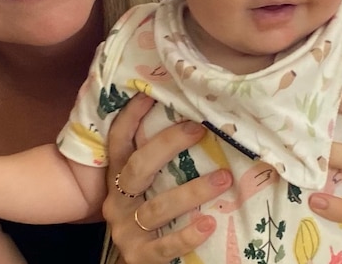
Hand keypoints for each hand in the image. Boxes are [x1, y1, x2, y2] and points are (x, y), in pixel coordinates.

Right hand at [101, 94, 233, 263]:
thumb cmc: (149, 218)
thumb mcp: (146, 189)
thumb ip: (159, 164)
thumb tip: (196, 121)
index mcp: (118, 179)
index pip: (118, 142)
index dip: (130, 117)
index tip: (148, 93)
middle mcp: (117, 202)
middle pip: (138, 168)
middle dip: (167, 145)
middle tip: (200, 130)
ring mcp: (127, 231)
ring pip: (157, 207)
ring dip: (192, 192)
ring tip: (224, 178)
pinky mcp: (140, 257)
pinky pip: (165, 246)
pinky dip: (188, 235)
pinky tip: (210, 224)